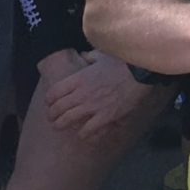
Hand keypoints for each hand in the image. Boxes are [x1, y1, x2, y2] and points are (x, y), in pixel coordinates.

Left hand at [42, 51, 159, 140]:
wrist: (139, 72)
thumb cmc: (122, 61)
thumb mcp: (102, 55)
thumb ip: (90, 57)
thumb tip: (84, 56)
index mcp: (78, 78)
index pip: (54, 92)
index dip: (49, 99)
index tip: (50, 102)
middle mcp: (81, 94)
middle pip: (57, 108)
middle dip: (52, 115)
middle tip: (52, 118)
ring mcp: (92, 106)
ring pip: (67, 120)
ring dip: (61, 125)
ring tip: (59, 127)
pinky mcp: (105, 116)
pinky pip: (88, 130)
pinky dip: (83, 134)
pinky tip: (83, 134)